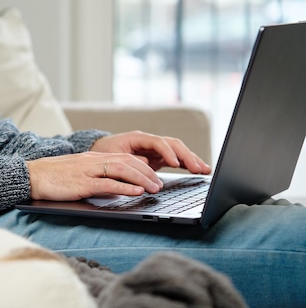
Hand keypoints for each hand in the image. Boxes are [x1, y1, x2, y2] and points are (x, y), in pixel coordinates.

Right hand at [26, 152, 163, 200]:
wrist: (30, 176)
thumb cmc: (52, 177)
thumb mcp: (78, 173)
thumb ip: (97, 177)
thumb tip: (116, 187)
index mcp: (92, 158)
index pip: (124, 157)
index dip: (143, 166)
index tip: (154, 177)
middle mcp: (92, 161)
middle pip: (128, 161)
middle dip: (148, 172)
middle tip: (160, 185)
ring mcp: (87, 171)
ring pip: (122, 169)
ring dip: (142, 179)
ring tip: (154, 188)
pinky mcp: (81, 183)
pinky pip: (107, 183)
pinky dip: (124, 186)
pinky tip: (136, 191)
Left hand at [90, 131, 210, 173]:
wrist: (101, 151)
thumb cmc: (105, 153)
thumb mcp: (113, 157)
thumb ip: (129, 160)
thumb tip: (146, 163)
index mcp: (138, 138)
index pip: (158, 142)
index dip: (167, 152)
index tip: (175, 164)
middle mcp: (150, 141)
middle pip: (173, 144)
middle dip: (187, 156)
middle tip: (198, 168)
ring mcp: (156, 149)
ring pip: (178, 151)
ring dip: (192, 159)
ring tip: (205, 169)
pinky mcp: (159, 158)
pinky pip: (177, 159)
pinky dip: (188, 164)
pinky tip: (200, 170)